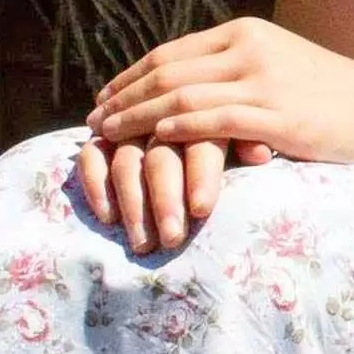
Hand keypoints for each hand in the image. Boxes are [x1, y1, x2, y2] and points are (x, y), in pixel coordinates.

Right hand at [72, 133, 273, 252]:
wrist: (194, 118)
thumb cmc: (240, 134)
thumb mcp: (251, 134)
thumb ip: (251, 141)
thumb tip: (262, 154)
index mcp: (208, 109)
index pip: (202, 139)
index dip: (201, 174)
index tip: (202, 210)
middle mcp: (166, 115)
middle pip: (161, 154)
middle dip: (166, 199)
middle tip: (172, 239)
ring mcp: (131, 123)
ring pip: (126, 160)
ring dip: (133, 203)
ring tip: (143, 244)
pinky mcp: (102, 134)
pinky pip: (91, 157)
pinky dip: (96, 185)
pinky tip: (107, 217)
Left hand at [88, 16, 353, 170]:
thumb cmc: (328, 93)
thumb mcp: (278, 64)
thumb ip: (233, 67)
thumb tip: (181, 85)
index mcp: (248, 31)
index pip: (171, 52)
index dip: (129, 76)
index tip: (103, 96)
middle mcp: (252, 48)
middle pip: (167, 73)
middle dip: (122, 98)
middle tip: (93, 121)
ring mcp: (265, 81)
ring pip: (180, 98)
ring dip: (136, 119)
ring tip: (108, 136)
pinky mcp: (276, 115)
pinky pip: (211, 122)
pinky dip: (174, 131)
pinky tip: (152, 142)